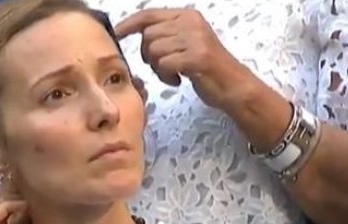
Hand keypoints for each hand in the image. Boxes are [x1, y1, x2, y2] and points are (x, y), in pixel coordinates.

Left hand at [115, 8, 256, 110]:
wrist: (232, 85)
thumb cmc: (204, 67)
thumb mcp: (184, 42)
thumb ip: (164, 34)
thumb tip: (131, 32)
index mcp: (187, 16)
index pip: (149, 14)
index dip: (128, 24)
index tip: (115, 34)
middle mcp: (191, 22)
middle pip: (148, 36)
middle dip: (148, 55)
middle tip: (162, 67)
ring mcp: (195, 38)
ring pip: (154, 51)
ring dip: (158, 68)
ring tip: (173, 75)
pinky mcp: (197, 56)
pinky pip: (165, 64)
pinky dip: (166, 76)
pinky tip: (178, 80)